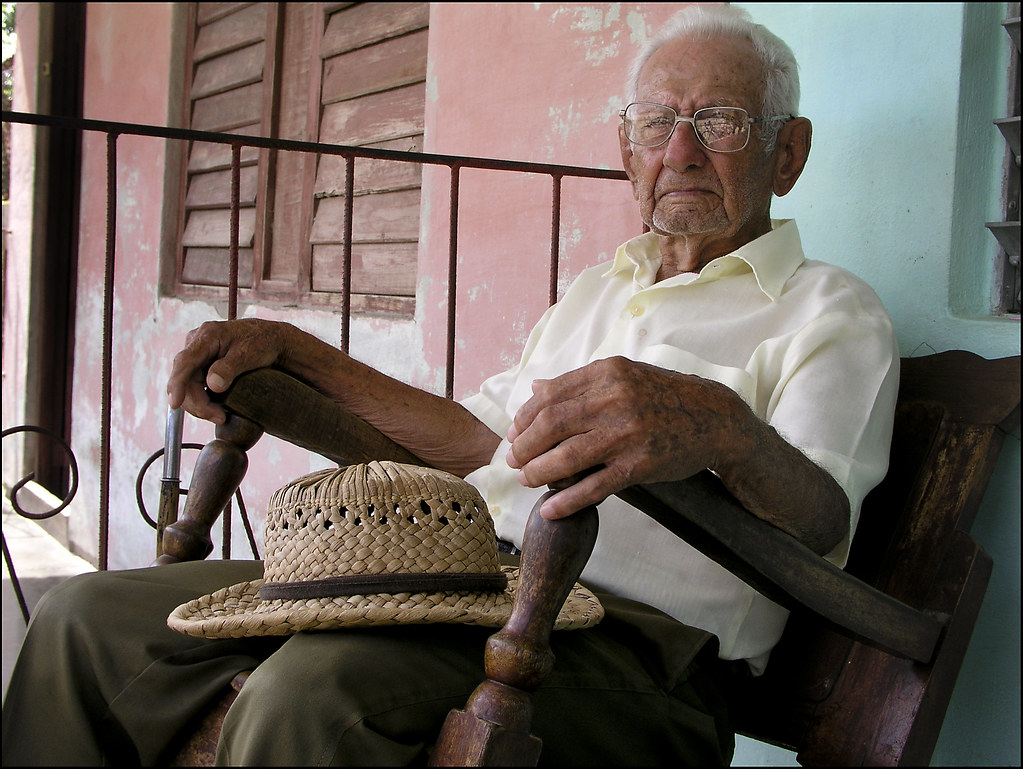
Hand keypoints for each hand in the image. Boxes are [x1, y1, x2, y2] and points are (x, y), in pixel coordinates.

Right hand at [166, 318, 292, 423]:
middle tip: (219, 417)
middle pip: (184, 379)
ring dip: (200, 405)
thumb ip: (230, 367)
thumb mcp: (249, 354)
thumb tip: (212, 385)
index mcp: (207, 336)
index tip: (175, 402)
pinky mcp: (201, 366)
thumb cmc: (261, 342)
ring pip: (187, 386)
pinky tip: (217, 408)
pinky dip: (203, 400)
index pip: (185, 362)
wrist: (271, 339)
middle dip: (197, 403)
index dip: (177, 384)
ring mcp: (197, 356)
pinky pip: (195, 386)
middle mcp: (196, 344)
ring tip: (220, 416)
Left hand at [505, 356, 750, 518]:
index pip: (550, 395)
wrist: (716, 419)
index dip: (524, 416)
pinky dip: (566, 501)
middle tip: (513, 459)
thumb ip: (580, 383)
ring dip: (537, 472)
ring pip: (566, 458)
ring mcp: (627, 435)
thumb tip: (535, 388)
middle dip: (524, 446)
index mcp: (608, 373)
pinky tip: (549, 508)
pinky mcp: (639, 466)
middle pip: (551, 425)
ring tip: (526, 479)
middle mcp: (615, 400)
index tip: (514, 431)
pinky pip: (593, 487)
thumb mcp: (624, 376)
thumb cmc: (665, 396)